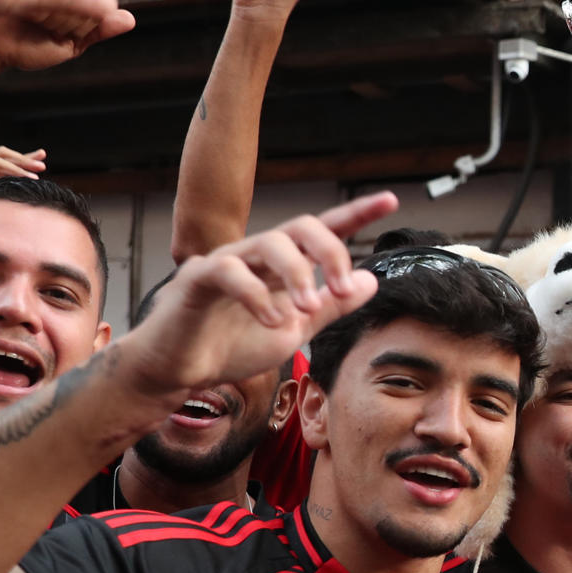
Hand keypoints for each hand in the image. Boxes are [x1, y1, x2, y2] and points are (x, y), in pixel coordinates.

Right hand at [0, 7, 135, 75]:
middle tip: (42, 28)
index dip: (77, 29)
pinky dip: (43, 12)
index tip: (56, 34)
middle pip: (86, 5)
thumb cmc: (28, 47)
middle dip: (68, 25)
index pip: (97, 10)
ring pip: (71, 0)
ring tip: (32, 21)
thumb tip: (130, 19)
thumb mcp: (70, 44)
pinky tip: (26, 14)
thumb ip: (98, 32)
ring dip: (54, 19)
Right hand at [0, 145, 46, 198]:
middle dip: (23, 160)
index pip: (6, 157)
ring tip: (30, 179)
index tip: (43, 162)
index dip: (24, 158)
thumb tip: (27, 191)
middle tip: (41, 169)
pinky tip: (3, 185)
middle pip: (1, 154)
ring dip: (13, 169)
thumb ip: (2, 191)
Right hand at [119, 192, 397, 401]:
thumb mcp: (295, 330)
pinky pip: (228, 271)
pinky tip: (272, 322)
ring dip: (297, 275)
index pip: (321, 231)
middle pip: (300, 226)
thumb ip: (330, 306)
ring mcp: (225, 263)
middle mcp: (255, 255)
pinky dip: (256, 296)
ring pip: (268, 242)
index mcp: (281, 266)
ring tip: (306, 309)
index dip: (355, 214)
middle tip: (342, 289)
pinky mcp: (196, 280)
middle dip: (330, 252)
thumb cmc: (230, 346)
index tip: (390, 200)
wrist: (180, 372)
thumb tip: (370, 280)